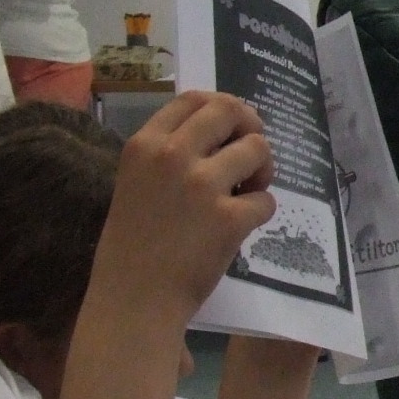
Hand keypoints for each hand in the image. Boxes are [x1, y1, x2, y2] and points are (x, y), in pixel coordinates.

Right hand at [94, 91, 275, 319]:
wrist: (134, 300)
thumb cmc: (132, 248)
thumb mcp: (136, 184)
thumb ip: (168, 155)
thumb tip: (220, 132)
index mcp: (143, 145)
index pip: (193, 98)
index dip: (221, 107)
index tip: (231, 127)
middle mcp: (171, 156)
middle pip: (230, 110)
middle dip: (250, 127)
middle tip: (250, 155)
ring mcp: (201, 185)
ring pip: (258, 148)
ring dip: (263, 169)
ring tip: (248, 192)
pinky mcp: (229, 219)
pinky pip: (266, 199)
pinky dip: (261, 212)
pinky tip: (243, 226)